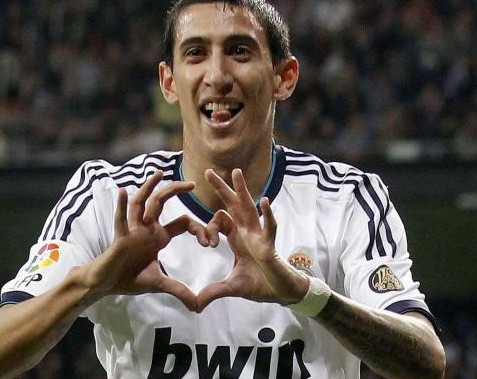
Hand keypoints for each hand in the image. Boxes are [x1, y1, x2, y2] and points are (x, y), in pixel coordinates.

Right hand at [77, 170, 207, 310]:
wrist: (106, 284)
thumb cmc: (130, 279)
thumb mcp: (160, 284)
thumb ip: (179, 291)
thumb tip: (198, 306)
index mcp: (159, 236)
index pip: (183, 222)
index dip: (199, 229)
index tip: (211, 242)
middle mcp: (147, 228)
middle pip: (162, 203)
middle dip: (176, 191)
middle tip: (192, 184)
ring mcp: (133, 230)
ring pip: (142, 203)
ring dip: (149, 188)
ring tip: (159, 174)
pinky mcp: (120, 237)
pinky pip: (121, 219)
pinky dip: (122, 206)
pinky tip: (124, 192)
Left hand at [196, 169, 308, 311]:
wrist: (281, 293)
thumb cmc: (260, 284)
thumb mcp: (232, 287)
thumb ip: (213, 292)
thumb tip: (195, 304)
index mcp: (237, 238)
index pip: (219, 221)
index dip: (209, 228)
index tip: (207, 243)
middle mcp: (247, 232)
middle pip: (233, 205)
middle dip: (221, 189)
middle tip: (208, 171)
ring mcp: (259, 236)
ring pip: (250, 208)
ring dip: (243, 190)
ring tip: (236, 173)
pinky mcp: (270, 246)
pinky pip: (269, 228)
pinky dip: (268, 215)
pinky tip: (265, 202)